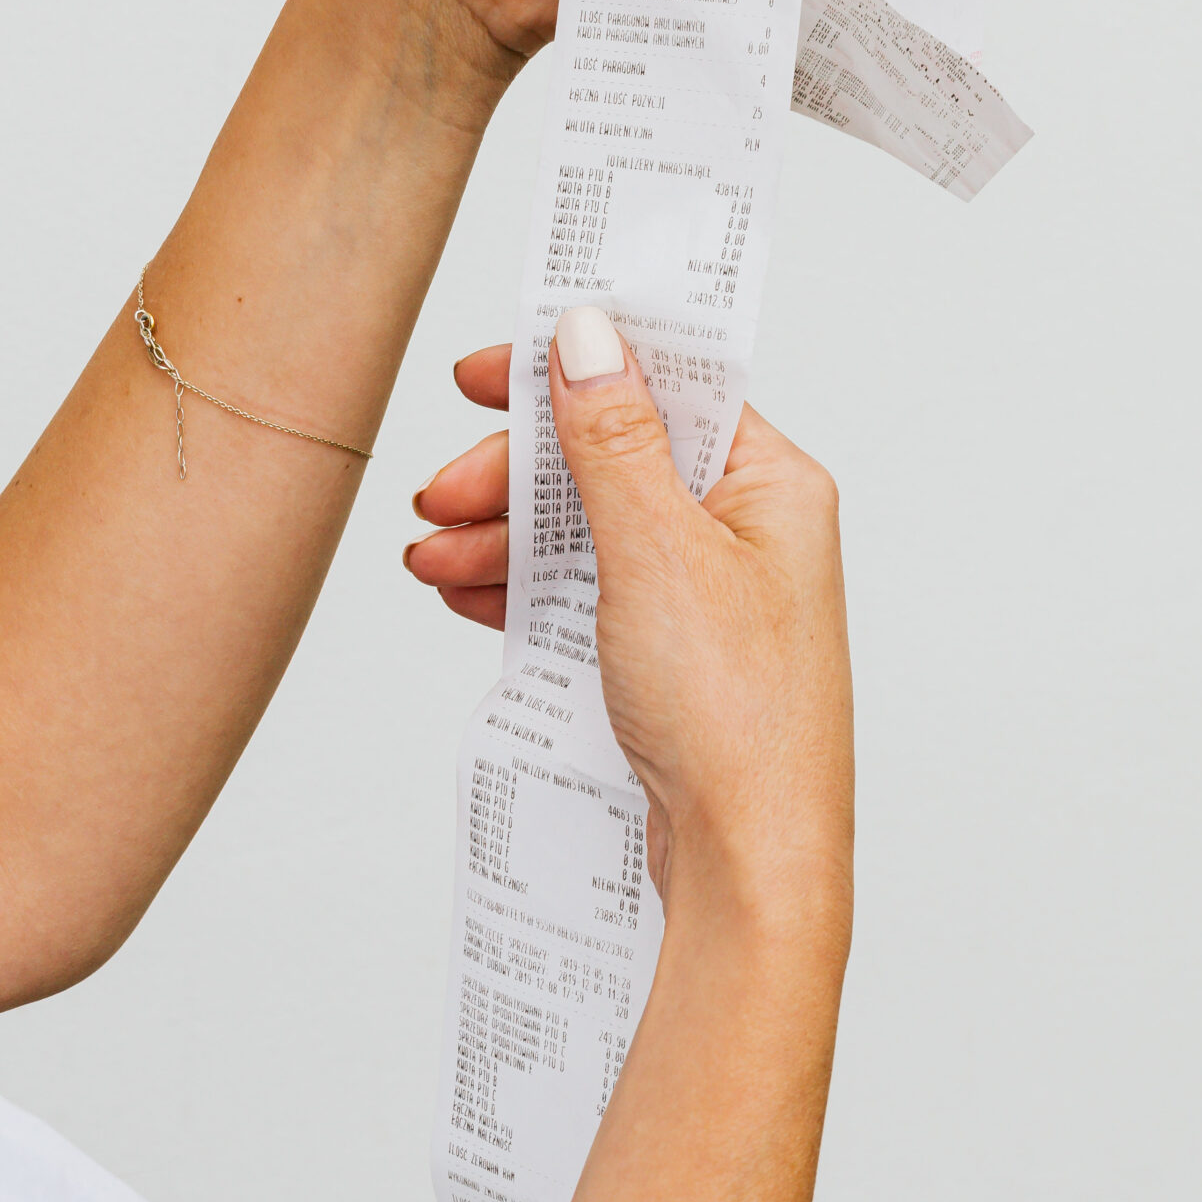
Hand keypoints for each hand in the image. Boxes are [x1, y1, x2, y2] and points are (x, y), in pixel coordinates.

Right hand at [407, 310, 852, 920]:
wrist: (749, 867)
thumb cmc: (734, 714)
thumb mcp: (657, 552)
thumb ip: (613, 439)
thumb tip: (589, 334)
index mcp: (771, 483)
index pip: (665, 385)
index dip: (573, 367)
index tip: (484, 373)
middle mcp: (747, 530)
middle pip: (612, 457)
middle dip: (516, 474)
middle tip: (439, 496)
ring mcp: (709, 595)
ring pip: (588, 529)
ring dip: (504, 533)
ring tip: (430, 559)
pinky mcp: (673, 654)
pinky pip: (585, 592)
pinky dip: (523, 588)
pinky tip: (466, 594)